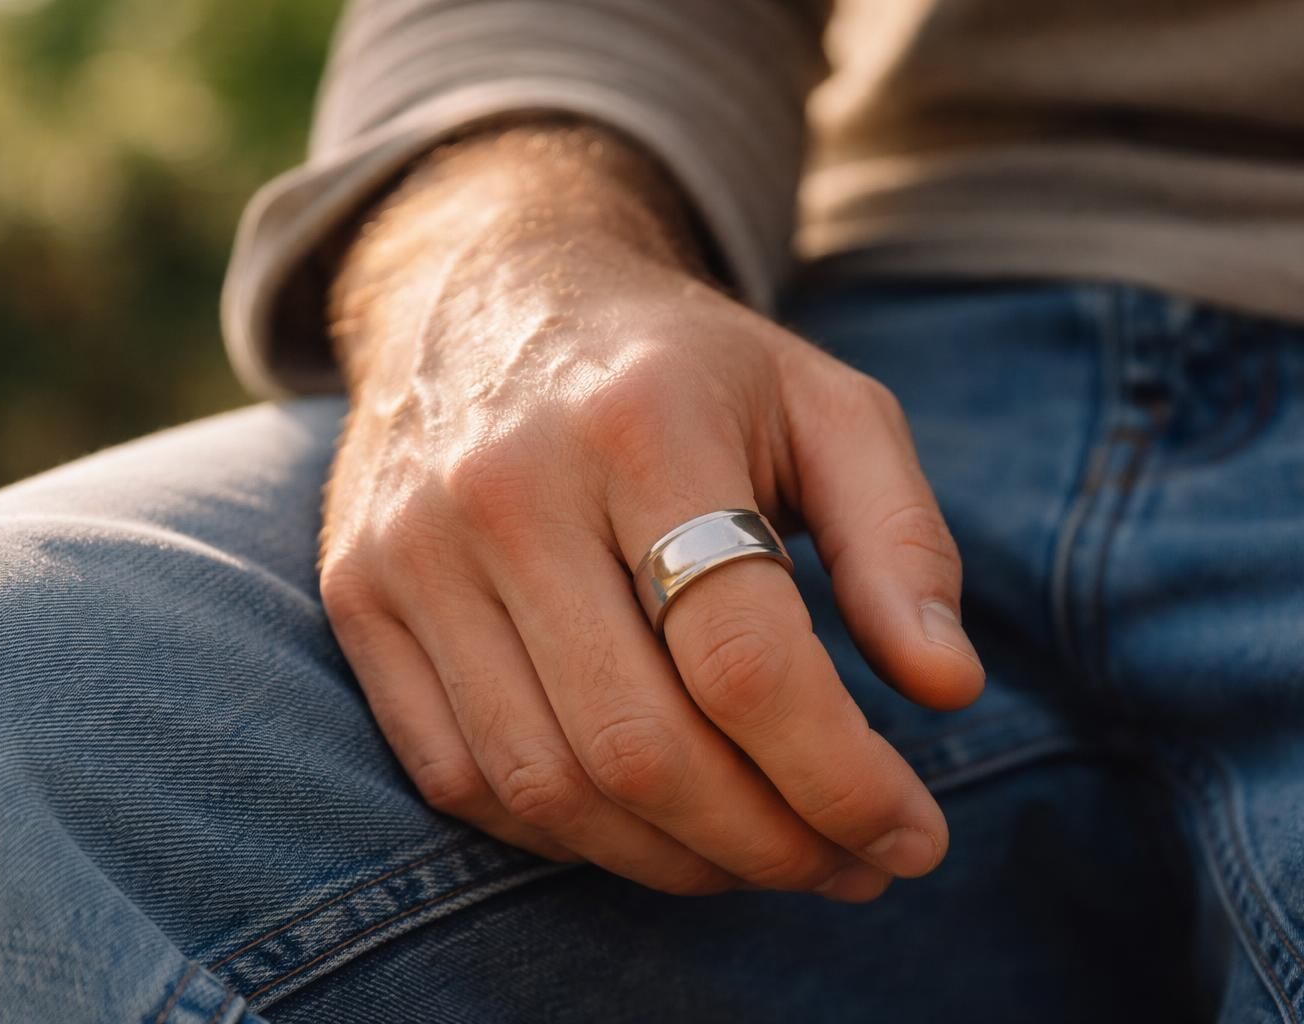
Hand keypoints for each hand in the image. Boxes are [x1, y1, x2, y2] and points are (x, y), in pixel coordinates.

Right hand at [320, 124, 983, 901]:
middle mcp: (505, 488)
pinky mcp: (357, 594)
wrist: (489, 289)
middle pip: (641, 747)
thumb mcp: (824, 405)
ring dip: (677, 861)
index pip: (742, 659)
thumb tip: (946, 688)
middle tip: (852, 865)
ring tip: (767, 854)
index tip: (914, 835)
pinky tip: (649, 821)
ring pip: (548, 785)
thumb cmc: (683, 366)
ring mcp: (410, 548)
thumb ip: (899, 539)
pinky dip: (567, 834)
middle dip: (770, 845)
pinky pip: (460, 777)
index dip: (842, 779)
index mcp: (642, 423)